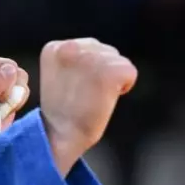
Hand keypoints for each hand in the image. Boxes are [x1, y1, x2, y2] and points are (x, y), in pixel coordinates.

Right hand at [38, 38, 136, 174]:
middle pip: (105, 51)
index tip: (73, 88)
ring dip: (112, 80)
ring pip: (118, 61)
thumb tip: (101, 52)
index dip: (87, 69)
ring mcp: (91, 59)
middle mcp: (71, 47)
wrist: (61, 137)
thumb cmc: (62, 112)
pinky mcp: (109, 71)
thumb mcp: (59, 75)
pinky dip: (124, 87)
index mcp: (54, 47)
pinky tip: (107, 98)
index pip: (88, 47)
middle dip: (101, 72)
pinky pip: (130, 72)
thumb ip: (75, 58)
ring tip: (92, 98)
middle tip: (84, 96)